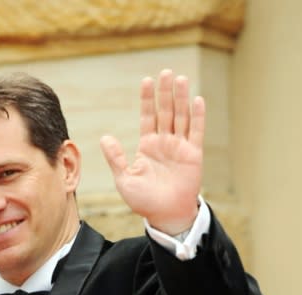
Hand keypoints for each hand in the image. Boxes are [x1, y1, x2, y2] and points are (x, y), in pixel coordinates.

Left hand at [99, 70, 203, 234]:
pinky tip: (196, 100)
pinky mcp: (193, 154)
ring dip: (181, 98)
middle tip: (166, 72)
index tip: (146, 81)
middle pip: (166, 111)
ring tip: (180, 79)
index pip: (148, 117)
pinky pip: (196, 132)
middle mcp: (164, 142)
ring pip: (181, 117)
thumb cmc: (144, 200)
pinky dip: (197, 116)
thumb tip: (105, 137)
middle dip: (165, 92)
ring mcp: (180, 147)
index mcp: (147, 146)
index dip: (147, 99)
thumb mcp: (124, 178)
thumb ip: (116, 158)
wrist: (165, 215)